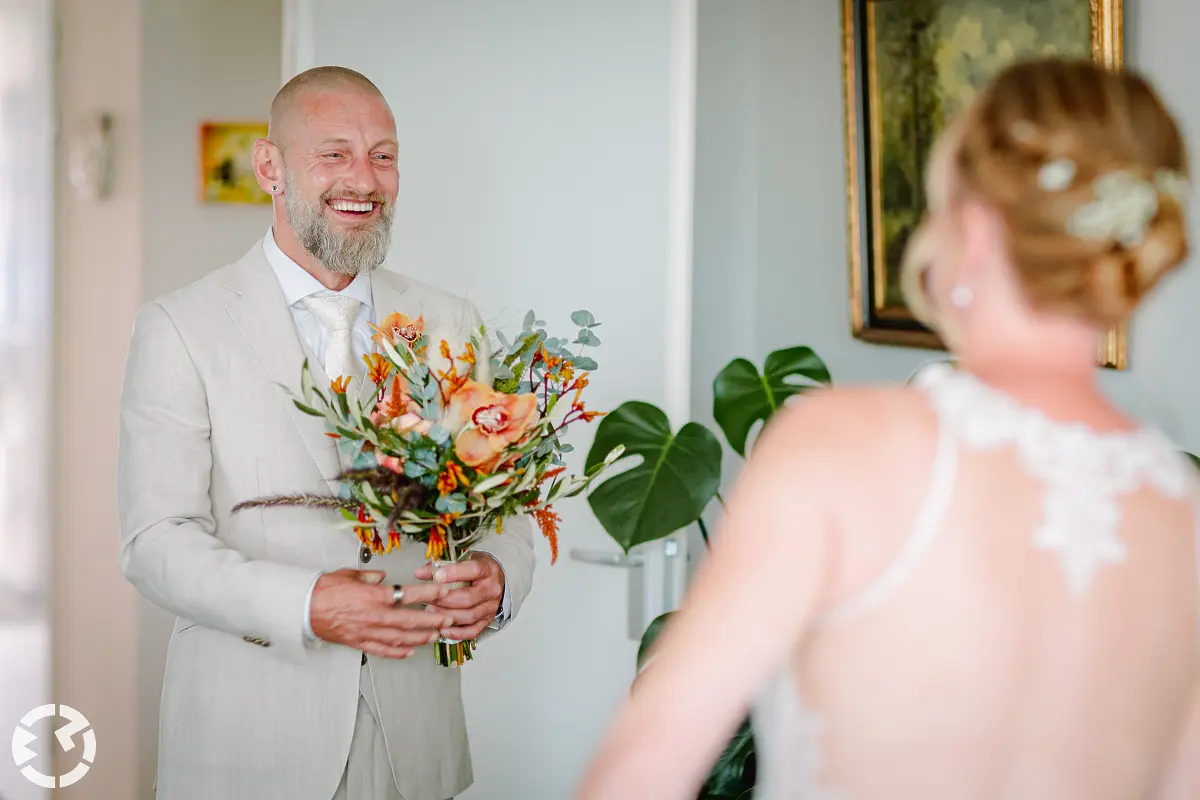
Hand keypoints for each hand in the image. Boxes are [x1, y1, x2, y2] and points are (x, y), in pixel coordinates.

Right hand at [310, 568, 453, 658]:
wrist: (302, 609)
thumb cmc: (323, 591)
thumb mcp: (349, 575)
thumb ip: (369, 577)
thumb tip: (382, 577)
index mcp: (374, 596)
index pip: (408, 595)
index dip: (428, 594)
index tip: (442, 592)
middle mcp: (375, 616)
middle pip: (410, 621)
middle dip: (433, 620)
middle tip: (448, 619)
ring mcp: (368, 632)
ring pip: (401, 638)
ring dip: (421, 638)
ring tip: (436, 635)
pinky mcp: (360, 643)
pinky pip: (383, 650)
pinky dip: (399, 652)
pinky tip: (410, 651)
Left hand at [414, 554, 504, 639]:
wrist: (496, 580)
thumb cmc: (477, 570)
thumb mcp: (463, 561)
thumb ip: (441, 565)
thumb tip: (419, 573)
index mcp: (487, 570)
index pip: (474, 570)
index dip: (454, 573)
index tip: (437, 576)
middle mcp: (491, 590)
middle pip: (468, 598)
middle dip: (445, 600)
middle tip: (428, 599)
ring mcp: (490, 607)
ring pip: (469, 616)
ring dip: (447, 616)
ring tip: (431, 612)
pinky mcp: (487, 621)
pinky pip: (472, 631)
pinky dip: (456, 633)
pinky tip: (442, 629)